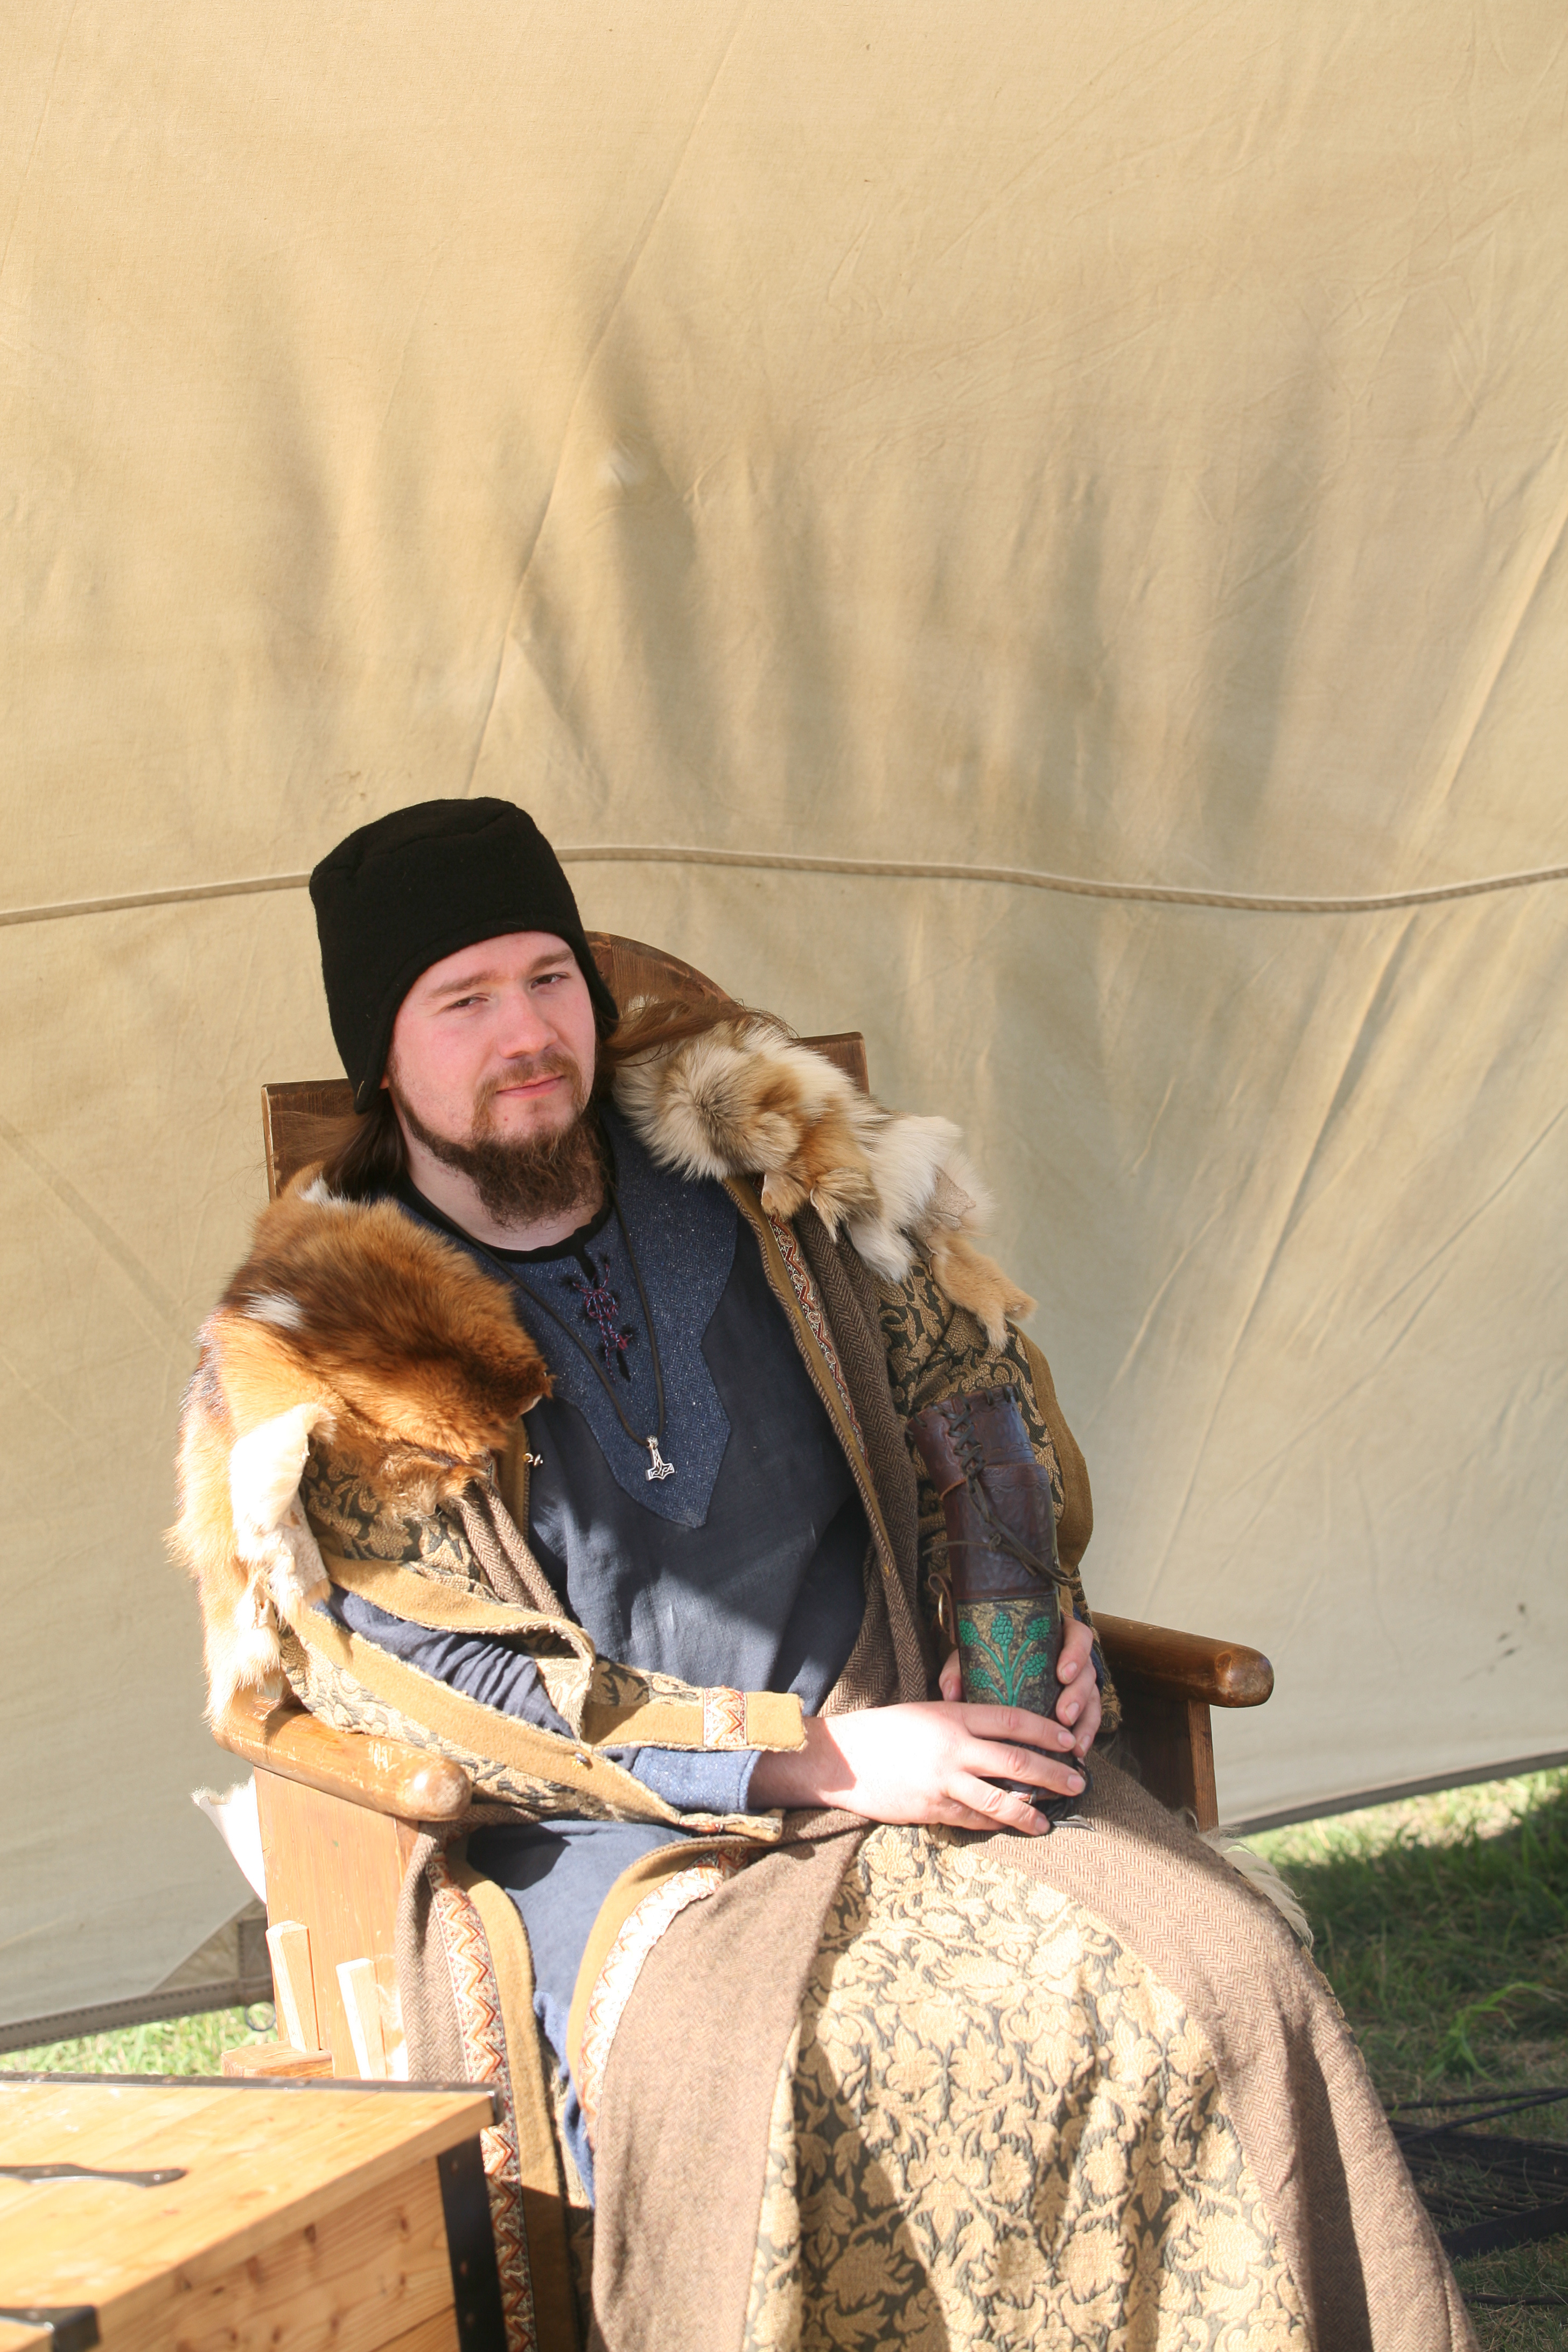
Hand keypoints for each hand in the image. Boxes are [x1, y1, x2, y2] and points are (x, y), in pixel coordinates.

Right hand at [747, 1696, 1086, 1837]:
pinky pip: (973, 1819)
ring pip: (999, 1799)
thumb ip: (962, 1721)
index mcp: (953, 1714)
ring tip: (1050, 1819)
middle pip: (1016, 1761)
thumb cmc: (885, 1730)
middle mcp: (953, 1747)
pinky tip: (1012, 1827)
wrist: (842, 1758)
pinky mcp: (931, 1808)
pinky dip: (996, 1824)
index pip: (1012, 1719)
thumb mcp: (926, 1711)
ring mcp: (943, 1781)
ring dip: (1030, 1810)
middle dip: (1053, 1773)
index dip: (1045, 1731)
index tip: (1069, 1739)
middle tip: (1079, 1781)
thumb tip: (1001, 1734)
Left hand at [938, 1612, 1102, 1757]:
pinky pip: (1090, 1718)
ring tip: (1074, 1743)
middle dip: (1078, 1695)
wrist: (995, 1665)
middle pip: (1087, 1671)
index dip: (1075, 1654)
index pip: (1077, 1636)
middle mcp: (1072, 1656)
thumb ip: (961, 1668)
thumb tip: (950, 1692)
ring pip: (1092, 1697)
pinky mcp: (1080, 1702)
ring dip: (1085, 1720)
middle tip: (1064, 1715)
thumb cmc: (990, 1655)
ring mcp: (1078, 1679)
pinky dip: (1086, 1734)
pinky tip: (1078, 1752)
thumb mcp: (976, 1654)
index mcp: (1055, 1633)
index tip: (1061, 1674)